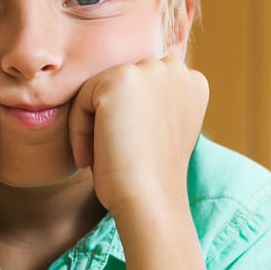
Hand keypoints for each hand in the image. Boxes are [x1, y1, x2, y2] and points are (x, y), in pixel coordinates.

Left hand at [67, 54, 207, 217]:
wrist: (151, 200)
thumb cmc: (152, 178)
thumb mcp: (161, 132)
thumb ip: (150, 104)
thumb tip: (117, 98)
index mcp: (192, 83)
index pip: (142, 86)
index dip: (129, 120)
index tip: (128, 151)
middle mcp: (175, 69)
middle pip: (120, 84)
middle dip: (111, 117)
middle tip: (112, 155)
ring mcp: (149, 70)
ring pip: (99, 89)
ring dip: (92, 123)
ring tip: (101, 157)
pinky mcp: (121, 78)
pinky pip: (82, 99)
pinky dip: (79, 130)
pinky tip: (91, 157)